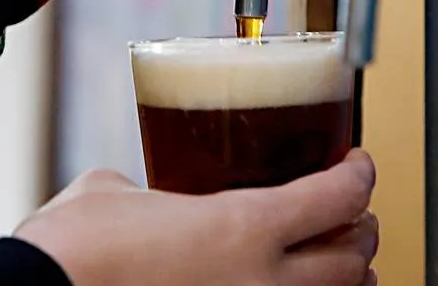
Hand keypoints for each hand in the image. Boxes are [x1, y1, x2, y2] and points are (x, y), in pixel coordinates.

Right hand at [15, 150, 378, 285]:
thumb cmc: (75, 250)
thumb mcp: (118, 195)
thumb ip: (154, 190)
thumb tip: (145, 197)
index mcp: (245, 228)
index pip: (341, 197)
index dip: (361, 174)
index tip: (357, 163)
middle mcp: (262, 283)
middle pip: (354, 258)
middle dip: (363, 230)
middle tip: (352, 212)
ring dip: (348, 278)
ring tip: (335, 259)